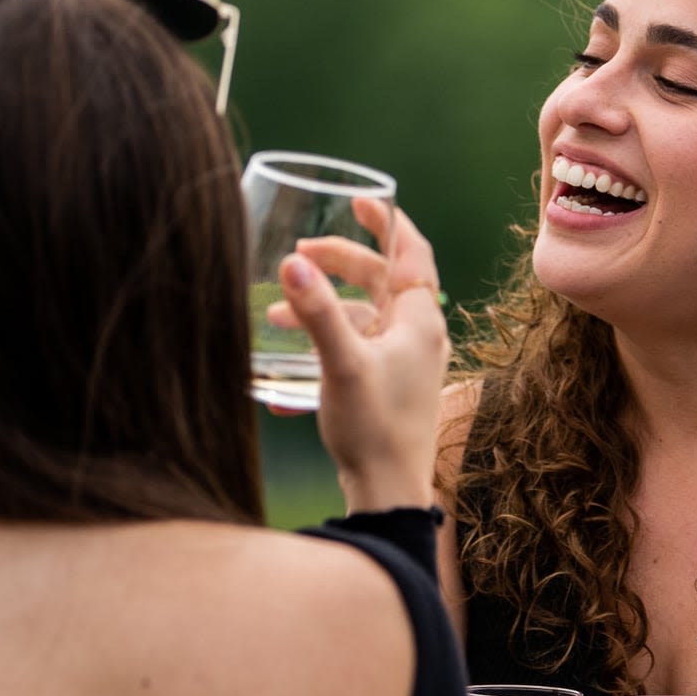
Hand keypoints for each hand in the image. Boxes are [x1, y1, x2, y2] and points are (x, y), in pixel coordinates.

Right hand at [283, 196, 447, 512]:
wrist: (388, 493)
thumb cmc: (374, 430)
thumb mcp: (341, 365)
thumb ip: (316, 313)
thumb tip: (293, 263)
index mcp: (420, 321)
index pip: (412, 252)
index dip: (387, 222)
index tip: (359, 202)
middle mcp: (418, 336)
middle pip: (381, 280)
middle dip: (339, 263)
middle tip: (299, 256)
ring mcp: (405, 362)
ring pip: (363, 314)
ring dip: (323, 306)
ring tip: (276, 312)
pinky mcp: (388, 385)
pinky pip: (355, 346)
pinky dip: (325, 341)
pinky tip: (287, 360)